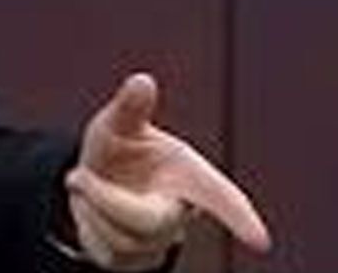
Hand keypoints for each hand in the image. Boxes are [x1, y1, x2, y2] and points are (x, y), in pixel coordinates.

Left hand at [62, 73, 270, 270]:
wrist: (96, 180)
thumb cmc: (118, 149)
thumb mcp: (119, 123)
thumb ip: (130, 108)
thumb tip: (141, 82)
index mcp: (187, 174)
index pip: (218, 196)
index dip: (239, 217)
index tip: (260, 241)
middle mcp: (179, 212)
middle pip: (150, 223)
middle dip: (106, 200)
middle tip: (77, 176)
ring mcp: (157, 242)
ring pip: (122, 240)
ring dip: (90, 209)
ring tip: (83, 184)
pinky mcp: (132, 262)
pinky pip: (105, 254)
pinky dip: (85, 226)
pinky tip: (86, 208)